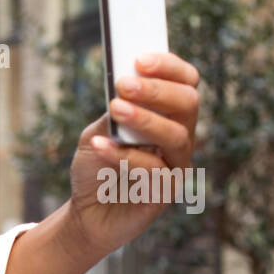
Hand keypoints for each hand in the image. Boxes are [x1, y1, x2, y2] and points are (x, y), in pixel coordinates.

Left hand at [66, 51, 200, 258]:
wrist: (86, 214)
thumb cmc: (94, 170)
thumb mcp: (97, 133)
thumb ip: (113, 113)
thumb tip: (123, 84)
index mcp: (167, 116)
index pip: (185, 83)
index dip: (169, 67)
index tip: (139, 58)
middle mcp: (179, 138)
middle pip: (188, 104)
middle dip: (157, 90)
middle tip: (123, 84)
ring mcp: (176, 166)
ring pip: (177, 135)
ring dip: (145, 119)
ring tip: (116, 108)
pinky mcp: (166, 192)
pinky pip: (154, 169)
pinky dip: (125, 155)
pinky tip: (100, 147)